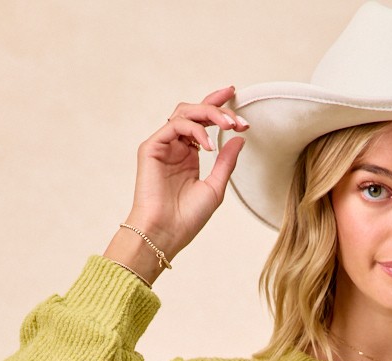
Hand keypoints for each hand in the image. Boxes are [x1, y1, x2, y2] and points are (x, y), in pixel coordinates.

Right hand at [104, 86, 246, 279]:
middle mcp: (175, 147)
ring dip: (209, 115)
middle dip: (217, 109)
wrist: (165, 234)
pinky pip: (175, 126)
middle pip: (194, 112)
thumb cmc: (187, 218)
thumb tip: (240, 139)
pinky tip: (209, 146)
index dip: (218, 106)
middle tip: (238, 119)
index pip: (203, 122)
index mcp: (189, 155)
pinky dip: (195, 131)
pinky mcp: (151, 147)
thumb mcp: (215, 187)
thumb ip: (226, 162)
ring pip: (184, 113)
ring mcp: (162, 146)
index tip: (236, 96)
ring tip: (228, 126)